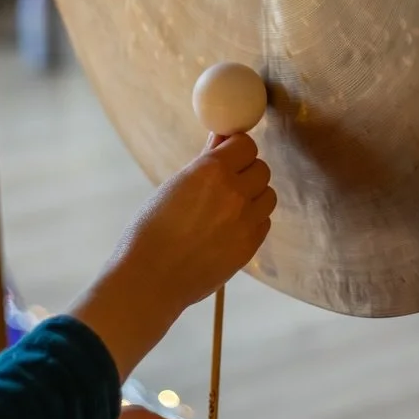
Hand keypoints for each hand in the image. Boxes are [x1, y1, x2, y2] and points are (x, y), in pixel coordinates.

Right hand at [117, 133, 275, 310]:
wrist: (151, 277)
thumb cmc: (151, 230)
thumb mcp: (173, 186)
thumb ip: (204, 162)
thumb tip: (222, 141)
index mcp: (212, 171)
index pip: (246, 145)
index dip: (236, 149)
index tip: (227, 156)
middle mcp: (234, 193)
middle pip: (261, 169)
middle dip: (246, 171)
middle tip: (226, 183)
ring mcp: (246, 221)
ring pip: (268, 195)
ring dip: (254, 196)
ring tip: (229, 207)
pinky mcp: (250, 246)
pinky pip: (264, 221)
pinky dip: (253, 220)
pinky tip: (231, 226)